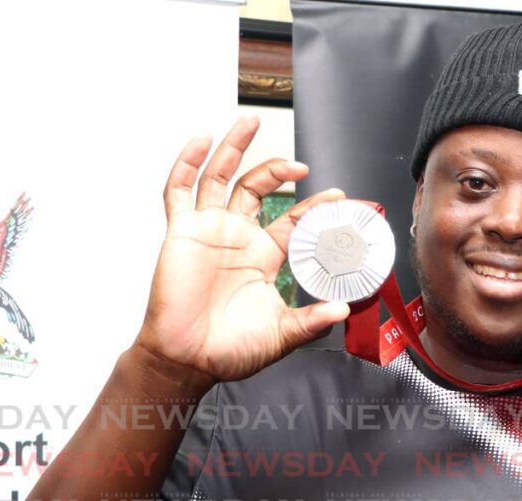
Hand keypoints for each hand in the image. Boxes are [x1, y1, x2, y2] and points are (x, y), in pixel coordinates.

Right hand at [134, 114, 349, 382]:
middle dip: (277, 169)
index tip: (337, 196)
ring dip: (234, 148)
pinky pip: (179, 190)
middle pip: (257, 188)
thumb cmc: (229, 349)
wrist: (189, 359)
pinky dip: (187, 163)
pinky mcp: (181, 232)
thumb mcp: (281, 334)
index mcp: (264, 257)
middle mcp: (238, 237)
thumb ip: (310, 321)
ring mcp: (208, 231)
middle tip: (299, 163)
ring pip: (221, 178)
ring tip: (249, 121)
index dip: (314, 207)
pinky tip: (201, 141)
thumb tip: (342, 310)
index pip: (293, 221)